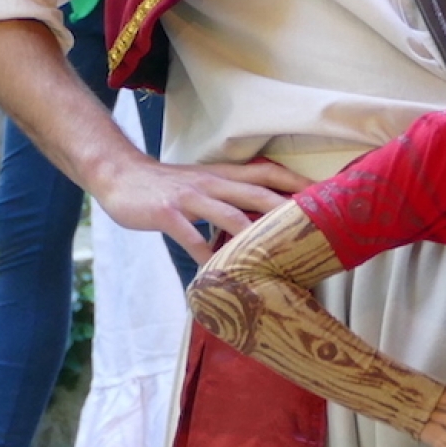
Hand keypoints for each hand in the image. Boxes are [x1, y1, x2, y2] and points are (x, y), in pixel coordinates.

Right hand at [90, 147, 308, 264]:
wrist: (119, 174)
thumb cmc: (167, 186)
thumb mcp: (203, 184)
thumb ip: (230, 198)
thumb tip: (261, 222)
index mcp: (223, 175)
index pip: (267, 172)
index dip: (296, 180)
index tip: (325, 193)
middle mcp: (212, 182)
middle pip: (257, 192)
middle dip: (287, 209)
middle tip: (315, 228)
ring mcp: (190, 197)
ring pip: (230, 214)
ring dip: (254, 236)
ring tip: (278, 257)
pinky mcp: (168, 213)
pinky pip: (192, 237)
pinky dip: (207, 256)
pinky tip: (219, 274)